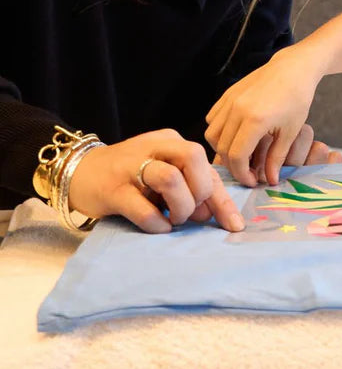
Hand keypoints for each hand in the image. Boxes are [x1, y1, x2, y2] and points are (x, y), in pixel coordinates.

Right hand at [68, 129, 244, 233]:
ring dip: (181, 205)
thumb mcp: (163, 173)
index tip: (235, 225)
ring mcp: (131, 167)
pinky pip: (142, 207)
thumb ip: (189, 187)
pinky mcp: (113, 189)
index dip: (223, 198)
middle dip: (201, 191)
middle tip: (192, 212)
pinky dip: (157, 222)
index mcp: (171, 141)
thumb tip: (211, 215)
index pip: (206, 165)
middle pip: (193, 157)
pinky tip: (159, 227)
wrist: (79, 172)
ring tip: (176, 219)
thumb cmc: (130, 176)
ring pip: (170, 177)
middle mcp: (154, 148)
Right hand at [205, 45, 324, 186]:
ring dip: (222, 149)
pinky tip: (234, 135)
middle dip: (232, 165)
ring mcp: (230, 100)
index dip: (241, 174)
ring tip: (240, 154)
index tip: (252, 181)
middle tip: (246, 171)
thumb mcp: (292, 131)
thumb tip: (269, 181)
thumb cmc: (297, 98)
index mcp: (255, 120)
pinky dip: (218, 131)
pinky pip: (212, 119)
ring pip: (212, 134)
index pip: (236, 156)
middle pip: (222, 148)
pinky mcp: (227, 94)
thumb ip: (277, 157)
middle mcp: (237, 109)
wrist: (293, 68)